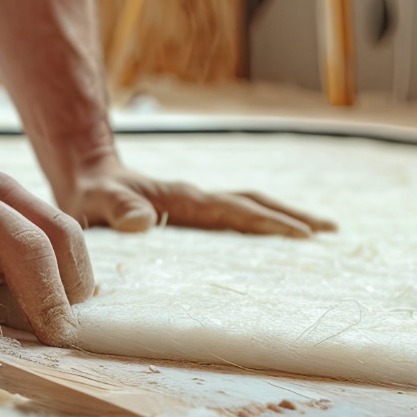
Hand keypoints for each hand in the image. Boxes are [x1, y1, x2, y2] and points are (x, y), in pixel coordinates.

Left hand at [56, 156, 337, 236]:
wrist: (84, 175)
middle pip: (254, 203)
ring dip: (283, 217)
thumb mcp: (95, 203)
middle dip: (293, 216)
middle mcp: (197, 199)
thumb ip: (116, 209)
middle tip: (332, 232)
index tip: (302, 235)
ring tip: (320, 233)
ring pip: (249, 207)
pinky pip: (234, 218)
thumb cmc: (88, 194)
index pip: (234, 210)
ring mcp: (196, 205)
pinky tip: (272, 241)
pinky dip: (260, 224)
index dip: (268, 222)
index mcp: (183, 199)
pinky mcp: (191, 213)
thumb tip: (143, 222)